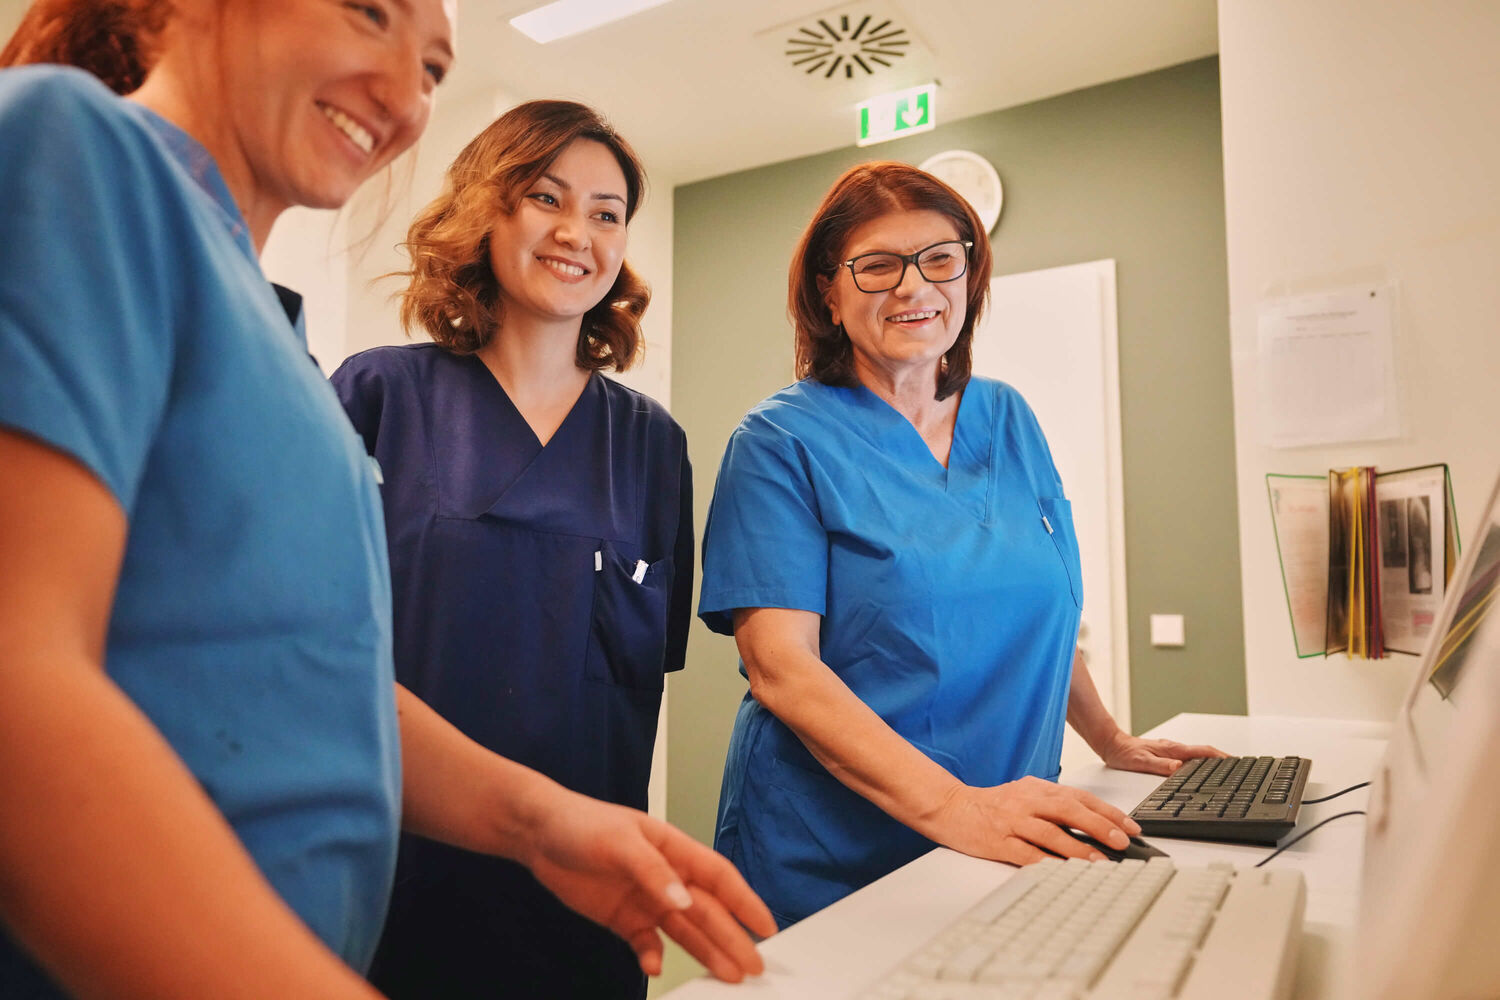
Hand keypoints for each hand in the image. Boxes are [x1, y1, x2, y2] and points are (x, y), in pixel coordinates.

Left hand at [520, 791, 776, 982]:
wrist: (538, 834)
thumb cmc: (583, 824)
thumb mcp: (620, 842)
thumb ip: (653, 872)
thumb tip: (684, 903)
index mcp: (674, 850)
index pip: (718, 878)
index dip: (745, 902)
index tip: (767, 927)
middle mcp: (666, 877)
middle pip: (706, 911)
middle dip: (731, 938)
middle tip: (754, 967)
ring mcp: (646, 899)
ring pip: (684, 931)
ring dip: (705, 952)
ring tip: (729, 977)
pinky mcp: (623, 918)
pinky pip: (646, 942)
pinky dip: (653, 956)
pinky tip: (656, 968)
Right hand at [929, 776, 1142, 865]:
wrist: (951, 807)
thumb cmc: (992, 805)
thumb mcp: (1025, 795)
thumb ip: (1055, 806)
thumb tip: (1093, 824)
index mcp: (1037, 789)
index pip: (1080, 798)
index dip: (1108, 812)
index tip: (1131, 827)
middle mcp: (1027, 801)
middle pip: (1070, 810)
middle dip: (1100, 826)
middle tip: (1123, 841)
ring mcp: (1012, 821)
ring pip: (1051, 833)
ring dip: (1079, 848)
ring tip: (1101, 861)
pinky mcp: (999, 841)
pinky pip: (1027, 854)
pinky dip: (1048, 863)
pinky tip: (1064, 871)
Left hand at [1097, 730, 1227, 775]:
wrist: (1111, 744)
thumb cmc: (1123, 754)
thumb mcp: (1140, 763)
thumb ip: (1160, 766)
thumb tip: (1178, 767)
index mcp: (1172, 750)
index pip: (1202, 752)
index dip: (1220, 757)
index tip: (1234, 762)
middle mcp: (1173, 748)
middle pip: (1203, 753)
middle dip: (1221, 759)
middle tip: (1236, 768)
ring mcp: (1170, 750)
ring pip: (1196, 755)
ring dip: (1211, 761)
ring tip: (1224, 770)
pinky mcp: (1165, 753)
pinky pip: (1187, 757)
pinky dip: (1198, 762)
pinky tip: (1199, 770)